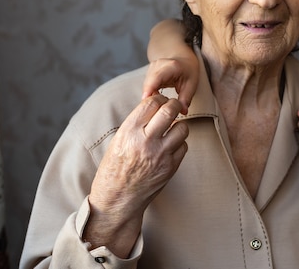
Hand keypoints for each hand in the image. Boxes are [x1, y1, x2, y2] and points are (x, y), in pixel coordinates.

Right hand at [84, 94, 188, 255]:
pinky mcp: (171, 167)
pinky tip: (170, 147)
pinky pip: (184, 146)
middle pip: (170, 110)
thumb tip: (155, 106)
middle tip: (172, 109)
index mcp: (129, 131)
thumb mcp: (119, 141)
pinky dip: (179, 144)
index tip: (160, 102)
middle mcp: (146, 141)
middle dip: (173, 105)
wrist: (116, 199)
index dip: (158, 98)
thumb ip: (137, 124)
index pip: (151, 102)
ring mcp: (161, 154)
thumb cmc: (115, 168)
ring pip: (183, 128)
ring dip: (179, 126)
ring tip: (171, 130)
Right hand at [142, 56, 198, 113]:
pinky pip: (146, 86)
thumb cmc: (188, 72)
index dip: (150, 88)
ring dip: (151, 97)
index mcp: (172, 66)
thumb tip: (183, 112)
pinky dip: (150, 94)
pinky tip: (157, 99)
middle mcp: (159, 64)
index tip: (145, 100)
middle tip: (157, 111)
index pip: (157, 77)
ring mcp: (151, 67)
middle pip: (149, 83)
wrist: (183, 60)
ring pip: (146, 86)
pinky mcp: (148, 72)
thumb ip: (186, 99)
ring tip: (160, 105)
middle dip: (151, 98)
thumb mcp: (191, 85)